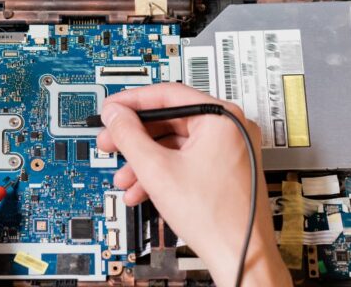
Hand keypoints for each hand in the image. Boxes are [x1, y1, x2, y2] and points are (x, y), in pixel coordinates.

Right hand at [96, 85, 290, 286]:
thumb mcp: (157, 169)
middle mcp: (231, 127)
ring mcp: (231, 149)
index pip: (168, 94)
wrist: (239, 255)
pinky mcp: (226, 168)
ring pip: (176, 144)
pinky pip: (187, 160)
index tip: (112, 110)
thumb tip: (115, 115)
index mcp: (223, 116)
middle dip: (135, 138)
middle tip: (111, 143)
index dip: (132, 103)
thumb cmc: (216, 217)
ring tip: (124, 177)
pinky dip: (163, 172)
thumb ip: (129, 135)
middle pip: (170, 120)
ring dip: (145, 161)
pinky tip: (142, 190)